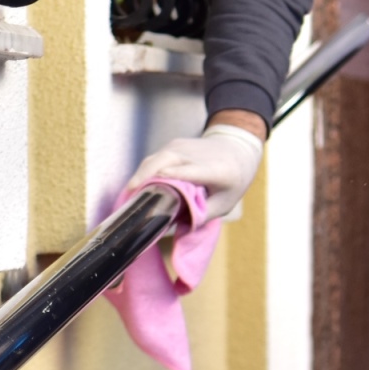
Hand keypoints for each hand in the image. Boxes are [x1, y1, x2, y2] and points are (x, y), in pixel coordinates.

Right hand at [128, 124, 264, 220]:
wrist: (239, 150)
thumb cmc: (232, 182)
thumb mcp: (224, 204)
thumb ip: (200, 215)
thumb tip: (170, 225)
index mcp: (217, 170)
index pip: (192, 171)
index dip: (173, 176)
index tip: (154, 185)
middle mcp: (198, 154)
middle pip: (167, 160)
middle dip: (146, 175)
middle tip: (131, 195)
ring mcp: (184, 146)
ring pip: (156, 158)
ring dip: (141, 174)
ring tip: (129, 194)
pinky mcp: (174, 144)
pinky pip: (155, 158)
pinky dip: (144, 171)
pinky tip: (137, 186)